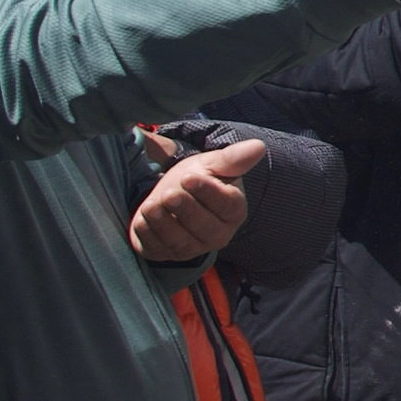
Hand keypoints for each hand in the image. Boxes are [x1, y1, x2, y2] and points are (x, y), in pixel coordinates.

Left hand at [125, 135, 259, 265]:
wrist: (172, 196)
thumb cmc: (198, 179)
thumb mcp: (213, 165)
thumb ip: (234, 158)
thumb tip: (258, 146)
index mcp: (235, 211)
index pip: (227, 205)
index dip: (207, 192)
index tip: (189, 177)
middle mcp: (218, 235)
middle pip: (204, 227)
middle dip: (185, 210)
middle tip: (169, 194)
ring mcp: (192, 248)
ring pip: (180, 241)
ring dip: (164, 223)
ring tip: (151, 205)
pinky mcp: (167, 254)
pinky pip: (158, 249)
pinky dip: (148, 234)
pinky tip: (142, 219)